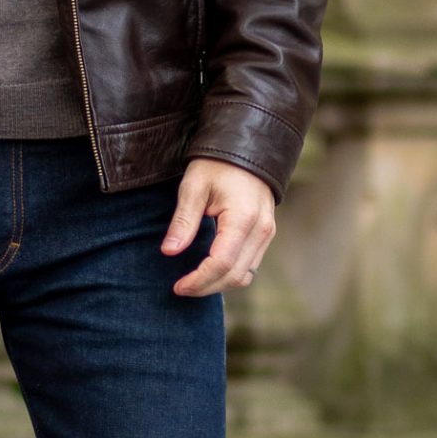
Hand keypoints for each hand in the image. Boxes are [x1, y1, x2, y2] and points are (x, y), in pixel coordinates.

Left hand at [162, 158, 275, 296]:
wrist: (247, 149)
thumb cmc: (216, 164)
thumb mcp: (194, 187)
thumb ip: (183, 221)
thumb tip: (169, 252)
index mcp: (242, 218)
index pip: (221, 263)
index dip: (199, 280)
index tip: (178, 286)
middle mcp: (261, 230)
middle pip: (235, 276)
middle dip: (206, 287)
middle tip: (181, 288)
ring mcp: (267, 233)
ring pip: (245, 276)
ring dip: (218, 284)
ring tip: (193, 282)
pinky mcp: (266, 234)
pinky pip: (250, 266)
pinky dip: (229, 274)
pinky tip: (210, 271)